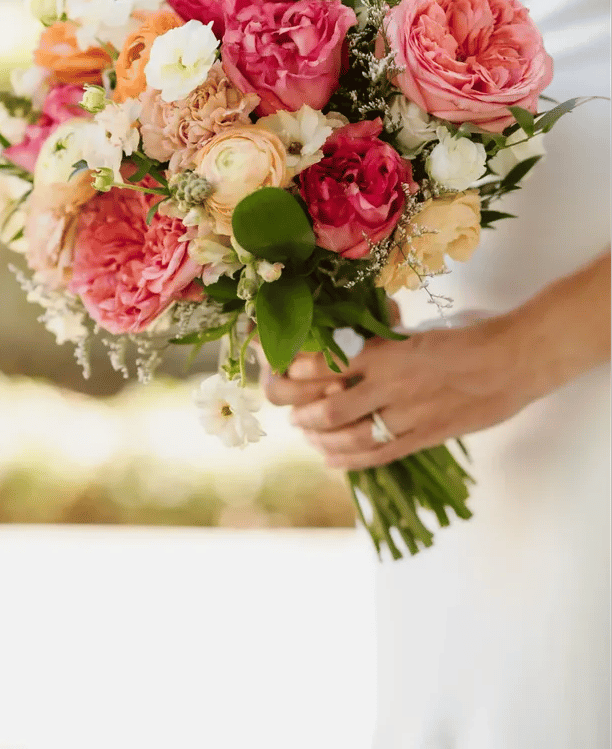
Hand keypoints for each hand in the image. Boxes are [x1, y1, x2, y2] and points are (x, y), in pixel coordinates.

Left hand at [261, 313, 540, 469]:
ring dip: (321, 437)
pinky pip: (378, 455)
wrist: (511, 362)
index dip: (296, 371)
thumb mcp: (417, 333)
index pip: (325, 363)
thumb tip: (356, 345)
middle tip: (290, 411)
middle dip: (301, 412)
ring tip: (306, 433)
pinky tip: (330, 459)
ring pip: (349, 436)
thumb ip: (385, 343)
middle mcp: (389, 385)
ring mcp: (406, 416)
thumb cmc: (467, 338)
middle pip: (328, 407)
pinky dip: (349, 459)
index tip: (280, 370)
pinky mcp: (423, 437)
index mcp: (385, 351)